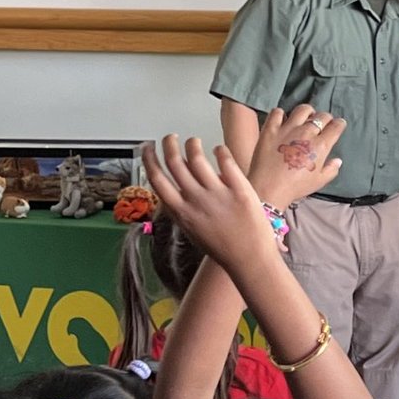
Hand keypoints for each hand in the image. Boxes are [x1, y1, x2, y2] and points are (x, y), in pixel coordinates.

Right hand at [142, 136, 273, 272]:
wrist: (250, 261)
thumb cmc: (223, 250)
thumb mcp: (193, 233)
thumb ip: (182, 212)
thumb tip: (175, 191)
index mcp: (182, 213)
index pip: (157, 179)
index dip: (149, 160)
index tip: (148, 148)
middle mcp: (196, 201)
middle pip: (174, 163)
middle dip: (168, 144)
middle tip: (170, 137)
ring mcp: (217, 194)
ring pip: (197, 157)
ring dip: (192, 144)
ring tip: (194, 141)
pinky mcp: (240, 189)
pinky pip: (225, 160)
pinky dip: (219, 150)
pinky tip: (219, 149)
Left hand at [248, 104, 345, 209]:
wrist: (269, 189)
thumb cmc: (294, 188)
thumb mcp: (318, 182)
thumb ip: (331, 170)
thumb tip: (337, 161)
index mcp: (320, 146)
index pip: (336, 127)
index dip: (339, 124)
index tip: (338, 125)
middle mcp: (306, 134)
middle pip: (321, 116)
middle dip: (326, 118)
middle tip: (323, 123)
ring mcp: (287, 129)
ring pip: (302, 110)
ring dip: (307, 112)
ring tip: (306, 117)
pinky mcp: (271, 129)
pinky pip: (277, 112)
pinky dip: (281, 114)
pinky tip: (283, 120)